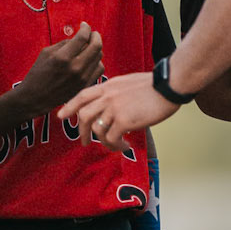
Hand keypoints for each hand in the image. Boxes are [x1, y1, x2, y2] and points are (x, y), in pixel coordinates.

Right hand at [17, 26, 104, 114]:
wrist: (35, 98)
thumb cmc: (38, 73)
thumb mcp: (46, 53)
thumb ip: (64, 43)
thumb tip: (78, 36)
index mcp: (63, 57)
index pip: (83, 37)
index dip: (86, 28)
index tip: (84, 25)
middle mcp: (75, 68)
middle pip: (96, 45)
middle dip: (95, 35)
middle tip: (92, 33)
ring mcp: (82, 78)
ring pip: (99, 56)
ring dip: (95, 48)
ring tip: (88, 47)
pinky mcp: (85, 86)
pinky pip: (99, 69)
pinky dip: (96, 61)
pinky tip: (89, 60)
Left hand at [63, 71, 178, 149]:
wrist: (168, 85)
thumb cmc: (154, 85)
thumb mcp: (127, 83)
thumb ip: (116, 92)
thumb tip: (113, 105)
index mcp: (108, 86)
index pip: (82, 95)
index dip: (70, 106)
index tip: (62, 115)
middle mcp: (107, 96)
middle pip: (84, 115)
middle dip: (82, 131)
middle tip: (84, 142)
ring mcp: (114, 108)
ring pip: (97, 130)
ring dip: (102, 142)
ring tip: (113, 146)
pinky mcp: (124, 120)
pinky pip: (111, 138)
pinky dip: (116, 146)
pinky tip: (124, 146)